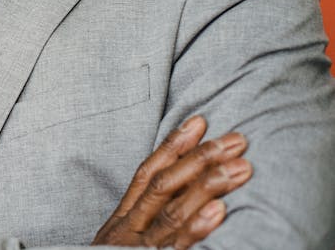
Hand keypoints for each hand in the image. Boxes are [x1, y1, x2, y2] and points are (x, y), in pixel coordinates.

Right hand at [93, 116, 251, 248]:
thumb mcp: (119, 241)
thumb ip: (142, 217)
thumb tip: (176, 189)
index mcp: (122, 219)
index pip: (147, 173)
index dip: (173, 146)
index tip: (200, 122)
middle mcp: (129, 230)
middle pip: (163, 185)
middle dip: (200, 158)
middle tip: (235, 140)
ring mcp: (139, 249)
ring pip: (172, 212)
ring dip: (208, 186)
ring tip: (239, 168)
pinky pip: (176, 247)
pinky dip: (196, 229)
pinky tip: (219, 212)